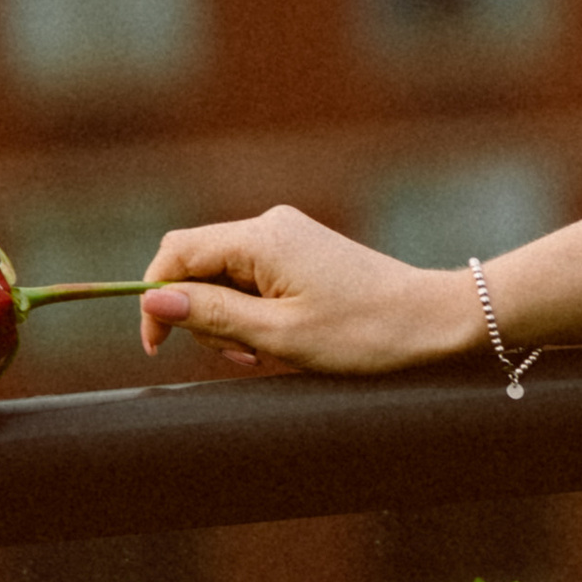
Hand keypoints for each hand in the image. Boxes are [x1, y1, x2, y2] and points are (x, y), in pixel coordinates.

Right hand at [139, 205, 477, 377]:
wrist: (429, 321)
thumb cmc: (360, 332)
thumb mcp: (276, 334)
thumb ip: (209, 314)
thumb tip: (151, 300)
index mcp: (262, 237)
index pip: (177, 252)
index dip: (157, 298)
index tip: (159, 348)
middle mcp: (272, 225)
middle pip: (199, 266)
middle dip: (201, 316)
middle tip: (242, 356)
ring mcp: (289, 237)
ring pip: (224, 278)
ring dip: (229, 321)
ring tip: (266, 352)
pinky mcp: (302, 253)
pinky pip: (253, 281)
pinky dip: (253, 314)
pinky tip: (279, 340)